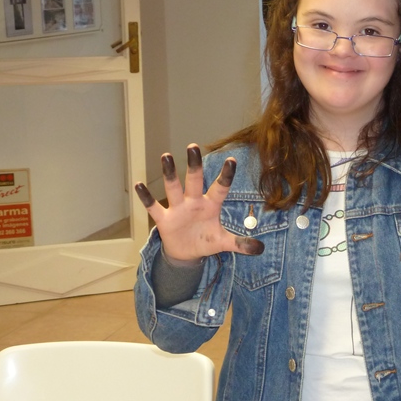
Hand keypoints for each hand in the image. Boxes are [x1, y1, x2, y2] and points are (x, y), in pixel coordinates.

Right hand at [134, 144, 263, 260]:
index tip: (232, 160)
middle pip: (194, 180)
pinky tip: (139, 185)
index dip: (226, 175)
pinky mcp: (164, 219)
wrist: (186, 253)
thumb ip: (241, 244)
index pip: (220, 188)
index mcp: (211, 206)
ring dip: (169, 174)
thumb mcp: (223, 242)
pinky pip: (153, 207)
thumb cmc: (205, 241)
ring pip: (173, 188)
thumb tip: (261, 249)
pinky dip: (146, 197)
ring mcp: (178, 209)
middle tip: (193, 146)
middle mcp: (194, 202)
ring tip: (166, 156)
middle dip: (194, 165)